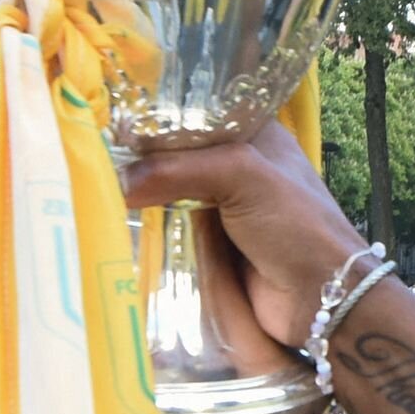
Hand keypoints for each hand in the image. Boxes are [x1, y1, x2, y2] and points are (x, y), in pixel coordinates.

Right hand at [113, 128, 359, 380]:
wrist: (322, 299)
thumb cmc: (295, 225)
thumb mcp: (243, 176)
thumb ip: (179, 169)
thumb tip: (118, 181)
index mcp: (253, 135)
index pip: (195, 113)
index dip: (157, 116)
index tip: (112, 120)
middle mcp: (235, 167)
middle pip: (175, 156)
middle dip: (140, 159)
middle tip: (92, 158)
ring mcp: (220, 210)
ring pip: (167, 196)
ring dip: (138, 199)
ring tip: (92, 190)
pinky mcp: (208, 249)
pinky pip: (169, 234)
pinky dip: (147, 233)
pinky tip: (112, 225)